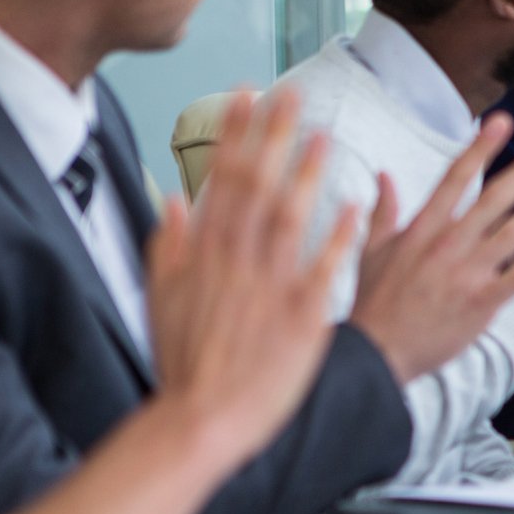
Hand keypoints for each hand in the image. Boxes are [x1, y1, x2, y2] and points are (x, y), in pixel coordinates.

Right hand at [145, 90, 357, 466]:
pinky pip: (322, 268)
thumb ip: (167, 246)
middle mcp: (235, 263)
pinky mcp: (301, 316)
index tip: (249, 95)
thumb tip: (172, 200)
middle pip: (256, 186)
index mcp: (204, 255)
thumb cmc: (184, 364)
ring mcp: (269, 287)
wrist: (201, 420)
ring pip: (289, 218)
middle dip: (273, 137)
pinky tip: (352, 204)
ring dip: (306, 173)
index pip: (223, 179)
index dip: (238, 134)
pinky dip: (335, 235)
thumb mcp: (161, 299)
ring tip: (323, 135)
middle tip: (293, 93)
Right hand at [349, 113, 513, 382]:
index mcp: (422, 228)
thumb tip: (383, 175)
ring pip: (513, 234)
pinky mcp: (480, 302)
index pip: (455, 177)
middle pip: (493, 198)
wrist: (375, 352)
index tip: (501, 120)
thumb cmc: (373, 303)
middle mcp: (447, 244)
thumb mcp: (370, 251)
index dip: (480, 147)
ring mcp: (465, 273)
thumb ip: (383, 211)